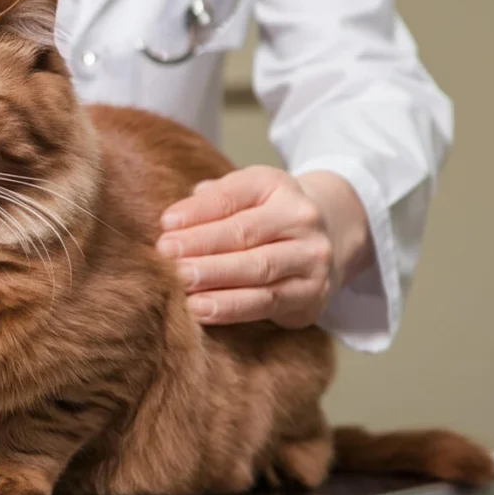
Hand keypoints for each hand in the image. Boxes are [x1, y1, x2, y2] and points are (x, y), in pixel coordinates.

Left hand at [156, 166, 372, 328]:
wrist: (327, 239)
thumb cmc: (264, 217)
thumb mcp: (241, 197)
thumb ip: (209, 203)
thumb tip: (173, 221)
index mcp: (276, 185)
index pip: (231, 196)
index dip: (197, 211)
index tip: (166, 224)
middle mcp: (301, 218)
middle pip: (245, 232)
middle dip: (202, 245)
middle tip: (167, 255)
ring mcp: (311, 257)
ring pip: (258, 269)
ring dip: (215, 277)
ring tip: (182, 282)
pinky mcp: (311, 294)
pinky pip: (267, 302)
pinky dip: (231, 307)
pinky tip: (202, 309)